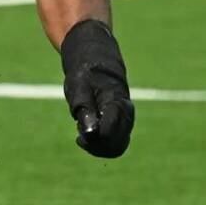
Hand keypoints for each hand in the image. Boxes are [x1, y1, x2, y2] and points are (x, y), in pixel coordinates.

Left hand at [60, 19, 134, 158]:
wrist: (96, 57)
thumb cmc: (85, 71)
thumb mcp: (78, 88)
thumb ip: (84, 110)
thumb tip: (90, 133)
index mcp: (116, 103)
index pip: (109, 135)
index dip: (93, 142)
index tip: (78, 136)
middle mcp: (126, 112)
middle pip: (115, 145)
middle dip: (96, 147)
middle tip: (79, 136)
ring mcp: (127, 117)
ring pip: (117, 145)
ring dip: (99, 146)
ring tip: (83, 133)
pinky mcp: (123, 120)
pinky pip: (117, 141)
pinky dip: (103, 143)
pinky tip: (89, 134)